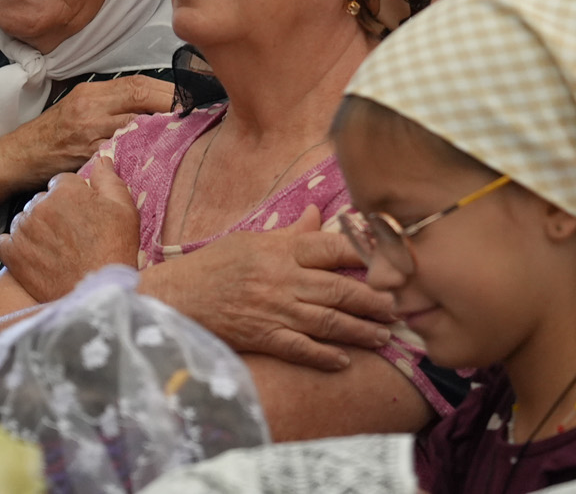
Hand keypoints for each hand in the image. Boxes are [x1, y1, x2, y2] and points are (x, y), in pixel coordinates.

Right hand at [0, 76, 174, 189]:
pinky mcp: (87, 155)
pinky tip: (155, 158)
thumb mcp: (79, 108)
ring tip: (184, 135)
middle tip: (196, 113)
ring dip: (162, 130)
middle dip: (172, 104)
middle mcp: (91, 106)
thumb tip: (151, 106)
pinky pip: (121, 152)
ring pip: (136, 124)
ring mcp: (89, 131)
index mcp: (92, 92)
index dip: (168, 90)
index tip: (190, 97)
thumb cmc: (51, 134)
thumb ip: (111, 105)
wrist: (17, 156)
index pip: (138, 83)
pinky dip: (139, 153)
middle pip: (141, 96)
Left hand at [0, 158, 141, 300]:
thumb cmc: (115, 250)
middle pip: (42, 200)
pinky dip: (16, 246)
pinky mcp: (13, 255)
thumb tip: (101, 158)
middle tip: (71, 234)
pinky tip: (33, 255)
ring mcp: (24, 231)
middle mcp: (40, 206)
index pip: (62, 182)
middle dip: (53, 211)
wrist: (99, 294)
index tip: (82, 214)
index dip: (73, 197)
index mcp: (66, 191)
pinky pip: (6, 242)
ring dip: (35, 228)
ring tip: (55, 248)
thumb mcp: (124, 208)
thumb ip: (109, 179)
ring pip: (24, 220)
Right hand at [142, 207, 396, 369]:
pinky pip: (302, 349)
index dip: (368, 256)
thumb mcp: (252, 240)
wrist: (175, 298)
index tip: (392, 262)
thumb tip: (318, 214)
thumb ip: (291, 232)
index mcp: (281, 250)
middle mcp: (283, 279)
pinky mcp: (264, 337)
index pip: (334, 249)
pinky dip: (325, 356)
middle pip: (340, 290)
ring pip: (329, 322)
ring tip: (384, 336)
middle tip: (400, 308)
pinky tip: (344, 360)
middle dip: (375, 301)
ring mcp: (274, 311)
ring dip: (360, 330)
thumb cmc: (214, 266)